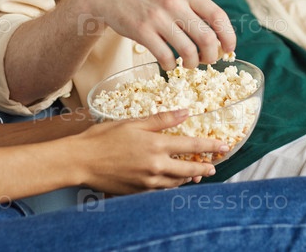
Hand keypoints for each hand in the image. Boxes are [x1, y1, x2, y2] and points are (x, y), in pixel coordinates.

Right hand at [67, 110, 228, 194]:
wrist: (81, 161)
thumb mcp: (134, 123)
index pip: (191, 147)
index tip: (223, 146)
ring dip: (189, 178)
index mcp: (156, 146)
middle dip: (204, 167)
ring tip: (196, 175)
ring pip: (176, 183)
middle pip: (189, 170)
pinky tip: (172, 182)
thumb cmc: (104, 137)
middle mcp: (156, 167)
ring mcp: (147, 182)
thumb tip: (185, 113)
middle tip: (214, 166)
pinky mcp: (138, 192)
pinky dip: (171, 186)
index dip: (210, 146)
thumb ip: (161, 119)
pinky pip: (161, 190)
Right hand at [80, 0, 235, 69]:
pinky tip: (169, 64)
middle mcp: (175, 3)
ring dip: (192, 64)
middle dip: (211, 55)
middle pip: (207, 37)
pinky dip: (171, 65)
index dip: (228, 36)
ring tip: (188, 64)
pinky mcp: (142, 31)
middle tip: (207, 60)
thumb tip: (219, 40)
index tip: (229, 49)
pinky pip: (165, 56)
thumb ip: (196, 12)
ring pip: (187, 50)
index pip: (218, 16)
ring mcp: (157, 17)